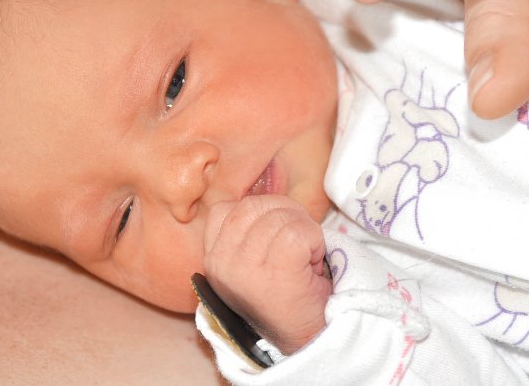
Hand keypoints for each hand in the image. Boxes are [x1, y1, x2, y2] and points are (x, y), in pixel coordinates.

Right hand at [203, 195, 331, 353]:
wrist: (307, 342)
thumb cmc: (287, 299)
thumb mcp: (253, 263)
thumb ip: (248, 231)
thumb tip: (266, 186)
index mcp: (213, 258)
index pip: (228, 207)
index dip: (260, 211)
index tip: (276, 237)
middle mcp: (222, 262)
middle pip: (256, 205)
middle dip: (286, 216)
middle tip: (300, 247)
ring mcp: (245, 267)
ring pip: (281, 216)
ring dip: (305, 232)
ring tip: (306, 260)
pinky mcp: (274, 271)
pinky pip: (299, 230)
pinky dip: (315, 242)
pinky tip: (313, 265)